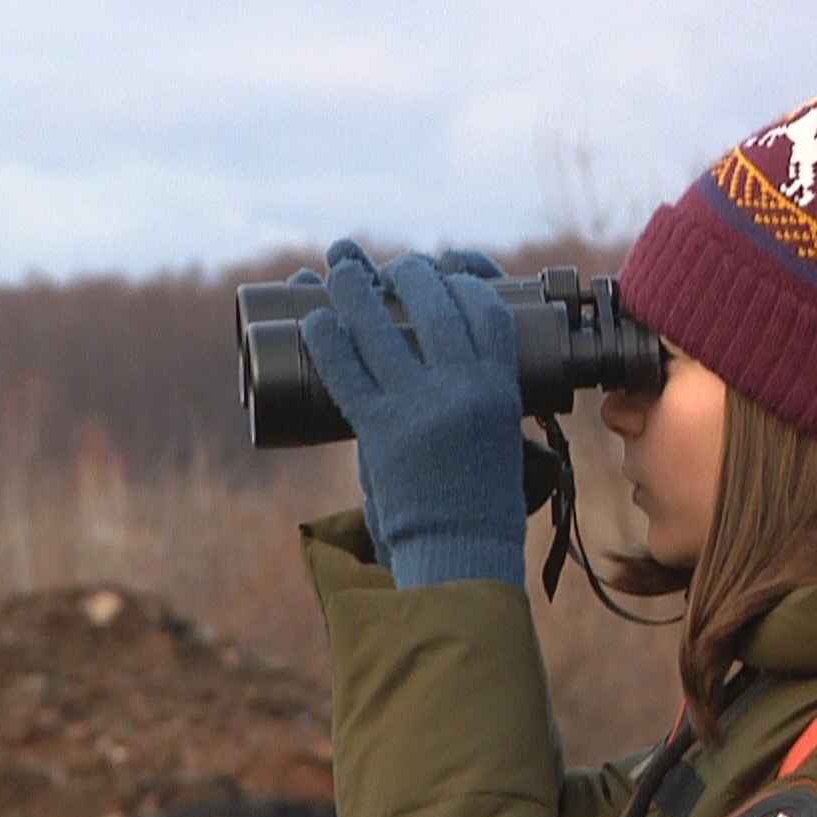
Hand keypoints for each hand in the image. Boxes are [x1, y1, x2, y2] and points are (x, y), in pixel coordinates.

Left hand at [299, 240, 526, 588]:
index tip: (447, 273)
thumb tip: (447, 366)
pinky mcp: (379, 429)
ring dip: (354, 289)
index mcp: (499, 389)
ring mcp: (419, 406)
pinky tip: (315, 321)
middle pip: (433, 304)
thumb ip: (479, 399)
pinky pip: (346, 371)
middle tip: (391, 265)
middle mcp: (462, 389)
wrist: (461, 551)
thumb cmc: (483, 501)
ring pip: (380, 327)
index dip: (464, 282)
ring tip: (341, 268)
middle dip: (408, 272)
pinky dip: (327, 341)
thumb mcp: (501, 437)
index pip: (486, 311)